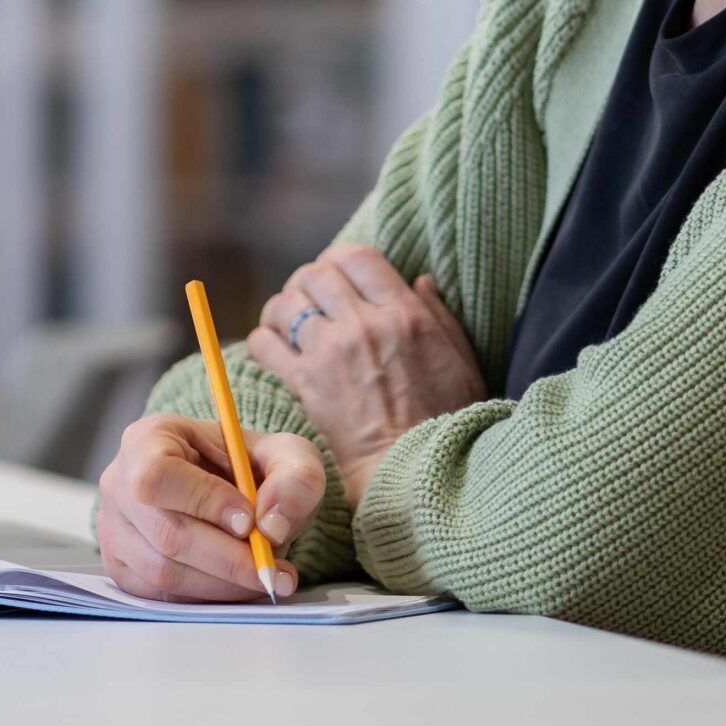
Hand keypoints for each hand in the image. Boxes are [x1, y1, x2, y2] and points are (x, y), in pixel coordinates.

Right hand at [95, 415, 325, 601]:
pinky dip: (206, 597)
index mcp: (148, 439)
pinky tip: (238, 585)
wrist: (234, 490)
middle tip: (274, 570)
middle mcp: (119, 483)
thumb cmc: (251, 466)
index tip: (250, 522)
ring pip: (163, 571)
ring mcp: (114, 529)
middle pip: (164, 533)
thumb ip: (295, 479)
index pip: (158, 476)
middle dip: (228, 559)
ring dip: (222, 583)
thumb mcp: (289, 455)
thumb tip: (271, 524)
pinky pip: (160, 596)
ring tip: (265, 577)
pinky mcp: (122, 567)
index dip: (204, 503)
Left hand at [246, 244, 486, 509]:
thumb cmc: (449, 418)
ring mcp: (332, 352)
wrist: (419, 469)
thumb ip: (440, 315)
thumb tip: (421, 280)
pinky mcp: (307, 384)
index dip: (340, 260)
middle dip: (307, 282)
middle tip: (308, 301)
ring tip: (286, 324)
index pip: (357, 257)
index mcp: (404, 312)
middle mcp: (364, 324)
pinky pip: (266, 344)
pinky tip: (273, 351)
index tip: (337, 275)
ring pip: (285, 303)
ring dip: (281, 309)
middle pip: (315, 273)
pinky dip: (263, 341)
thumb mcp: (461, 359)